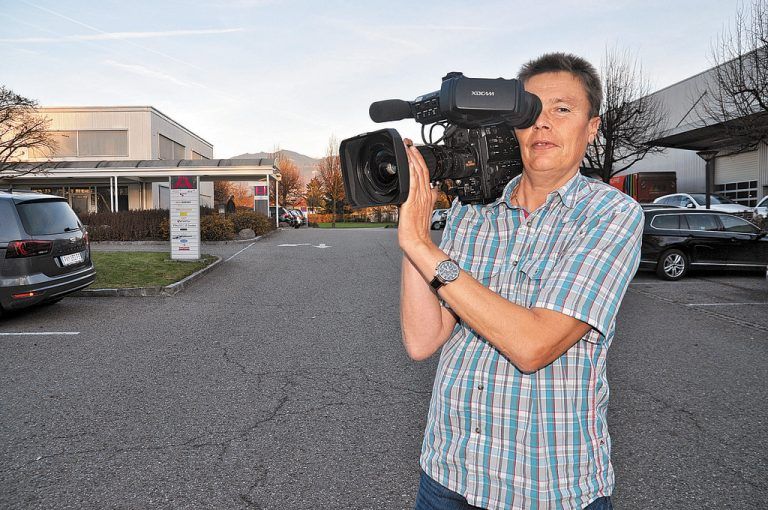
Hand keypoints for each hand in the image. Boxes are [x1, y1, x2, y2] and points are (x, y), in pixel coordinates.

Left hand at [398, 138, 438, 254]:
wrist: (418, 242)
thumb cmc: (418, 231)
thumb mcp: (425, 211)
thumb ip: (427, 200)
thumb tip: (430, 191)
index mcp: (428, 197)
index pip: (426, 174)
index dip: (422, 161)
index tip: (416, 152)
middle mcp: (425, 196)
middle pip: (423, 171)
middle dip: (417, 156)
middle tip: (412, 145)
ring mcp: (419, 198)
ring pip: (418, 174)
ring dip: (413, 160)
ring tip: (409, 149)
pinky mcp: (411, 202)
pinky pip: (412, 183)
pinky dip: (411, 172)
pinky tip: (408, 164)